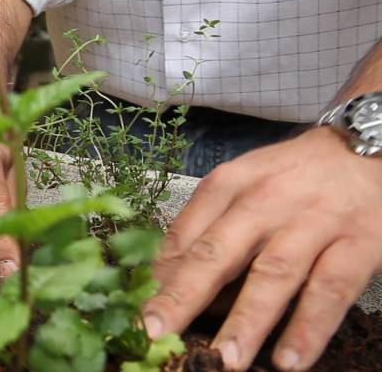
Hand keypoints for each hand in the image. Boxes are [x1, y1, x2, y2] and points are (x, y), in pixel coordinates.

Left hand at [144, 127, 381, 369]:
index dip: (159, 278)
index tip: (138, 313)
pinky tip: (289, 360)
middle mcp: (265, 201)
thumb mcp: (242, 184)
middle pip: (217, 253)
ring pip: (273, 275)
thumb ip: (207, 225)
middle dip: (183, 297)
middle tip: (157, 333)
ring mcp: (312, 222)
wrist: (366, 147)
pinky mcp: (358, 243)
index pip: (184, 236)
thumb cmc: (292, 176)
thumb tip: (164, 277)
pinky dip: (308, 327)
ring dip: (247, 321)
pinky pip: (330, 289)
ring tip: (224, 360)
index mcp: (228, 184)